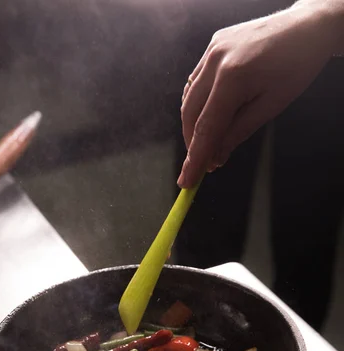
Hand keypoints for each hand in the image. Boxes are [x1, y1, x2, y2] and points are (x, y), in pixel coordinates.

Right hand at [178, 1, 341, 187]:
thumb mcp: (270, 107)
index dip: (194, 159)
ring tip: (211, 143)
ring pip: (189, 99)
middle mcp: (215, 61)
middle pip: (190, 114)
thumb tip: (216, 158)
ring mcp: (211, 50)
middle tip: (203, 166)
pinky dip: (198, 103)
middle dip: (193, 143)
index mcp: (232, 77)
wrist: (305, 27)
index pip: (205, 128)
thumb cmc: (295, 65)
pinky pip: (196, 82)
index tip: (186, 181)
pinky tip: (210, 116)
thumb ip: (238, 133)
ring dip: (194, 125)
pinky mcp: (212, 45)